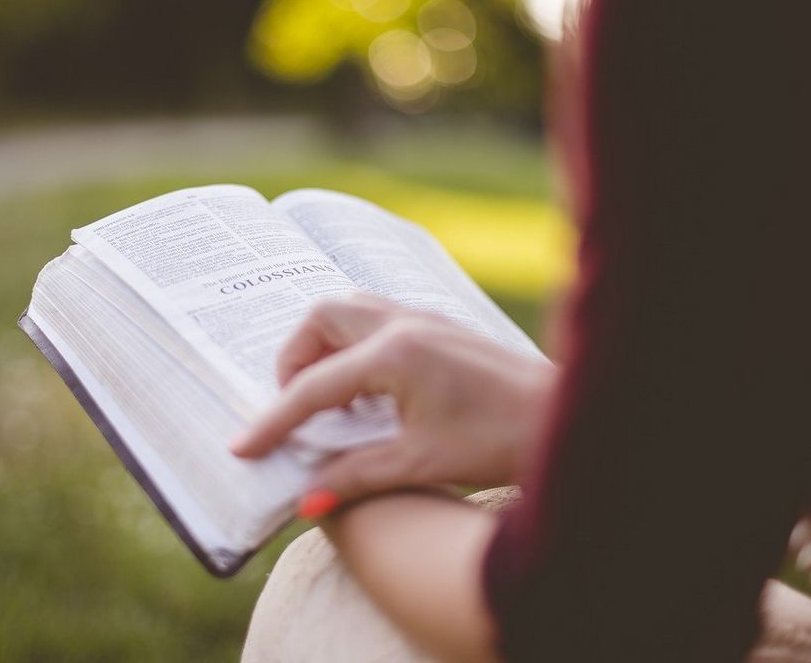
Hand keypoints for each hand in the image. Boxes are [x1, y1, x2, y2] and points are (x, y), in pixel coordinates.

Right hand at [230, 294, 554, 511]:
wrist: (567, 418)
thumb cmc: (502, 440)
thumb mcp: (421, 463)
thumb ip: (355, 476)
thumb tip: (305, 501)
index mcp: (394, 354)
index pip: (313, 386)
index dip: (273, 420)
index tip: (243, 447)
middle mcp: (404, 323)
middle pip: (321, 318)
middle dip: (294, 358)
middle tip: (294, 406)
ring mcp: (424, 318)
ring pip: (349, 309)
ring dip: (324, 345)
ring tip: (327, 396)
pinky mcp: (439, 326)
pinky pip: (376, 318)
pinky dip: (354, 345)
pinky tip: (368, 389)